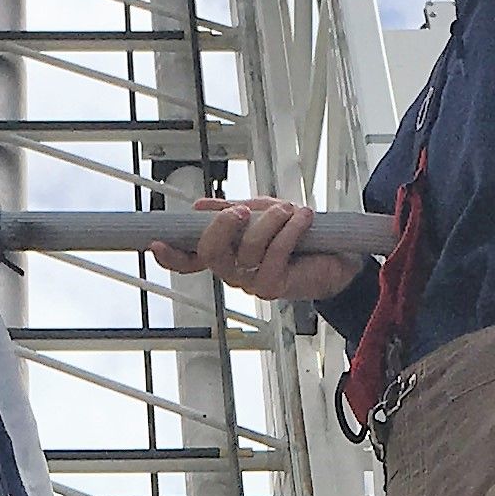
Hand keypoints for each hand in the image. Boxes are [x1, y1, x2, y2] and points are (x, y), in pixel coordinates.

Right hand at [146, 198, 365, 311]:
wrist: (339, 256)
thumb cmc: (299, 235)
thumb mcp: (261, 212)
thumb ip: (231, 210)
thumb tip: (198, 207)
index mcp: (225, 254)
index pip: (189, 260)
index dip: (171, 255)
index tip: (155, 243)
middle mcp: (232, 272)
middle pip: (211, 252)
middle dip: (224, 225)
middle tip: (242, 210)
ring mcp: (251, 283)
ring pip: (248, 248)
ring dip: (271, 221)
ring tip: (290, 210)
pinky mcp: (273, 288)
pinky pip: (274, 255)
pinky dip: (289, 230)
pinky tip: (302, 219)